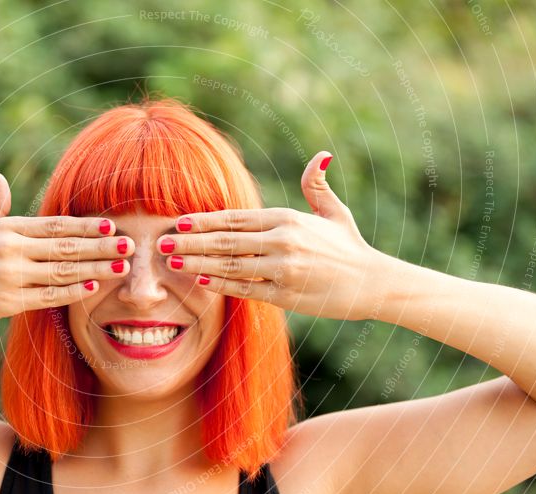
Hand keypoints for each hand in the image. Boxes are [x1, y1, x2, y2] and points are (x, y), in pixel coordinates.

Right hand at [0, 173, 133, 328]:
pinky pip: (48, 296)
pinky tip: (94, 287)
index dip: (86, 226)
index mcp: (6, 228)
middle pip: (66, 247)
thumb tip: (1, 178)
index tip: (111, 225)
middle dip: (101, 246)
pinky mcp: (7, 302)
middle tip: (129, 244)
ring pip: (62, 271)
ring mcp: (9, 276)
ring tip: (122, 267)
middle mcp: (10, 249)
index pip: (55, 225)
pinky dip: (72, 291)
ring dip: (96, 268)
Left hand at [155, 151, 391, 320]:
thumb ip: (317, 185)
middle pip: (225, 240)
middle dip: (190, 241)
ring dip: (197, 262)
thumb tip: (321, 155)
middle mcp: (282, 241)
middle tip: (161, 243)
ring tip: (172, 262)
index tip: (177, 221)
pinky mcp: (286, 295)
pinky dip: (222, 284)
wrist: (374, 283)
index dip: (203, 220)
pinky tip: (200, 280)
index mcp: (287, 218)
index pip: (234, 217)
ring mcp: (283, 269)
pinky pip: (246, 288)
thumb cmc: (349, 247)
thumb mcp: (333, 213)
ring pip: (230, 264)